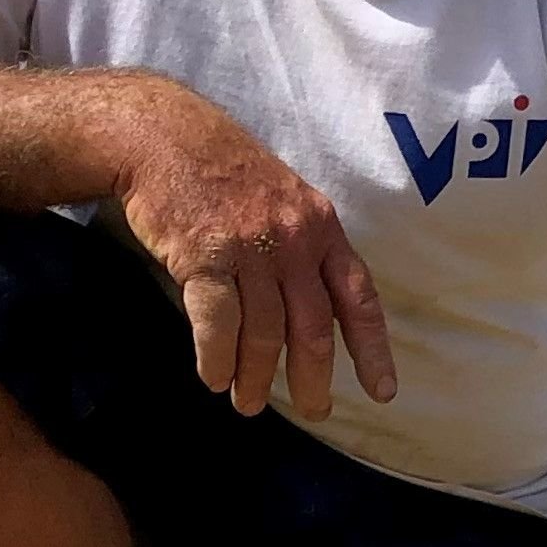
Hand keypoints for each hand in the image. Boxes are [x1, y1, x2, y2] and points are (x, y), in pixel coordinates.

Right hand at [109, 84, 395, 417]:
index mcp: (322, 227)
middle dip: (312, 379)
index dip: (372, 349)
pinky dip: (217, 359)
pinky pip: (218, 325)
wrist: (163, 135)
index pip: (358, 298)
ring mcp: (250, 248)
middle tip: (312, 411)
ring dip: (256, 377)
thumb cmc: (223, 170)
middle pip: (313, 328)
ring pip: (264, 333)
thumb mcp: (285, 199)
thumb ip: (303, 248)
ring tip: (248, 402)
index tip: (382, 392)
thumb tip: (312, 312)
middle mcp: (294, 239)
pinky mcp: (204, 256)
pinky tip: (214, 378)